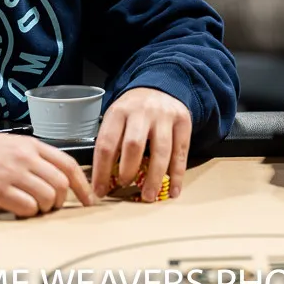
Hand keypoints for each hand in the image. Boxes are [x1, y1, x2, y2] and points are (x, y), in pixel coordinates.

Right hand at [0, 130, 94, 216]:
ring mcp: (14, 175)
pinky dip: (29, 212)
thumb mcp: (18, 145)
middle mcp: (27, 159)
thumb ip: (40, 157)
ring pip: (47, 196)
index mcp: (35, 147)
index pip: (69, 165)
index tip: (90, 197)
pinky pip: (27, 207)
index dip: (83, 184)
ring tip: (36, 207)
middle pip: (61, 183)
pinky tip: (22, 210)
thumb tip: (61, 177)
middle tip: (54, 205)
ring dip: (46, 207)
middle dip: (63, 199)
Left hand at [91, 88, 191, 202]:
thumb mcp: (116, 118)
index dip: (102, 171)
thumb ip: (112, 142)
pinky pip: (181, 151)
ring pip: (161, 150)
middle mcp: (142, 112)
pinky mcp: (183, 121)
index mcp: (119, 112)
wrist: (160, 86)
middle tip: (125, 187)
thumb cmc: (133, 111)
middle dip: (128, 171)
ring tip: (149, 196)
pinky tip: (174, 190)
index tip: (100, 191)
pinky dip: (178, 173)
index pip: (107, 144)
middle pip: (134, 145)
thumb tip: (103, 181)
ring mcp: (165, 116)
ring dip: (155, 177)